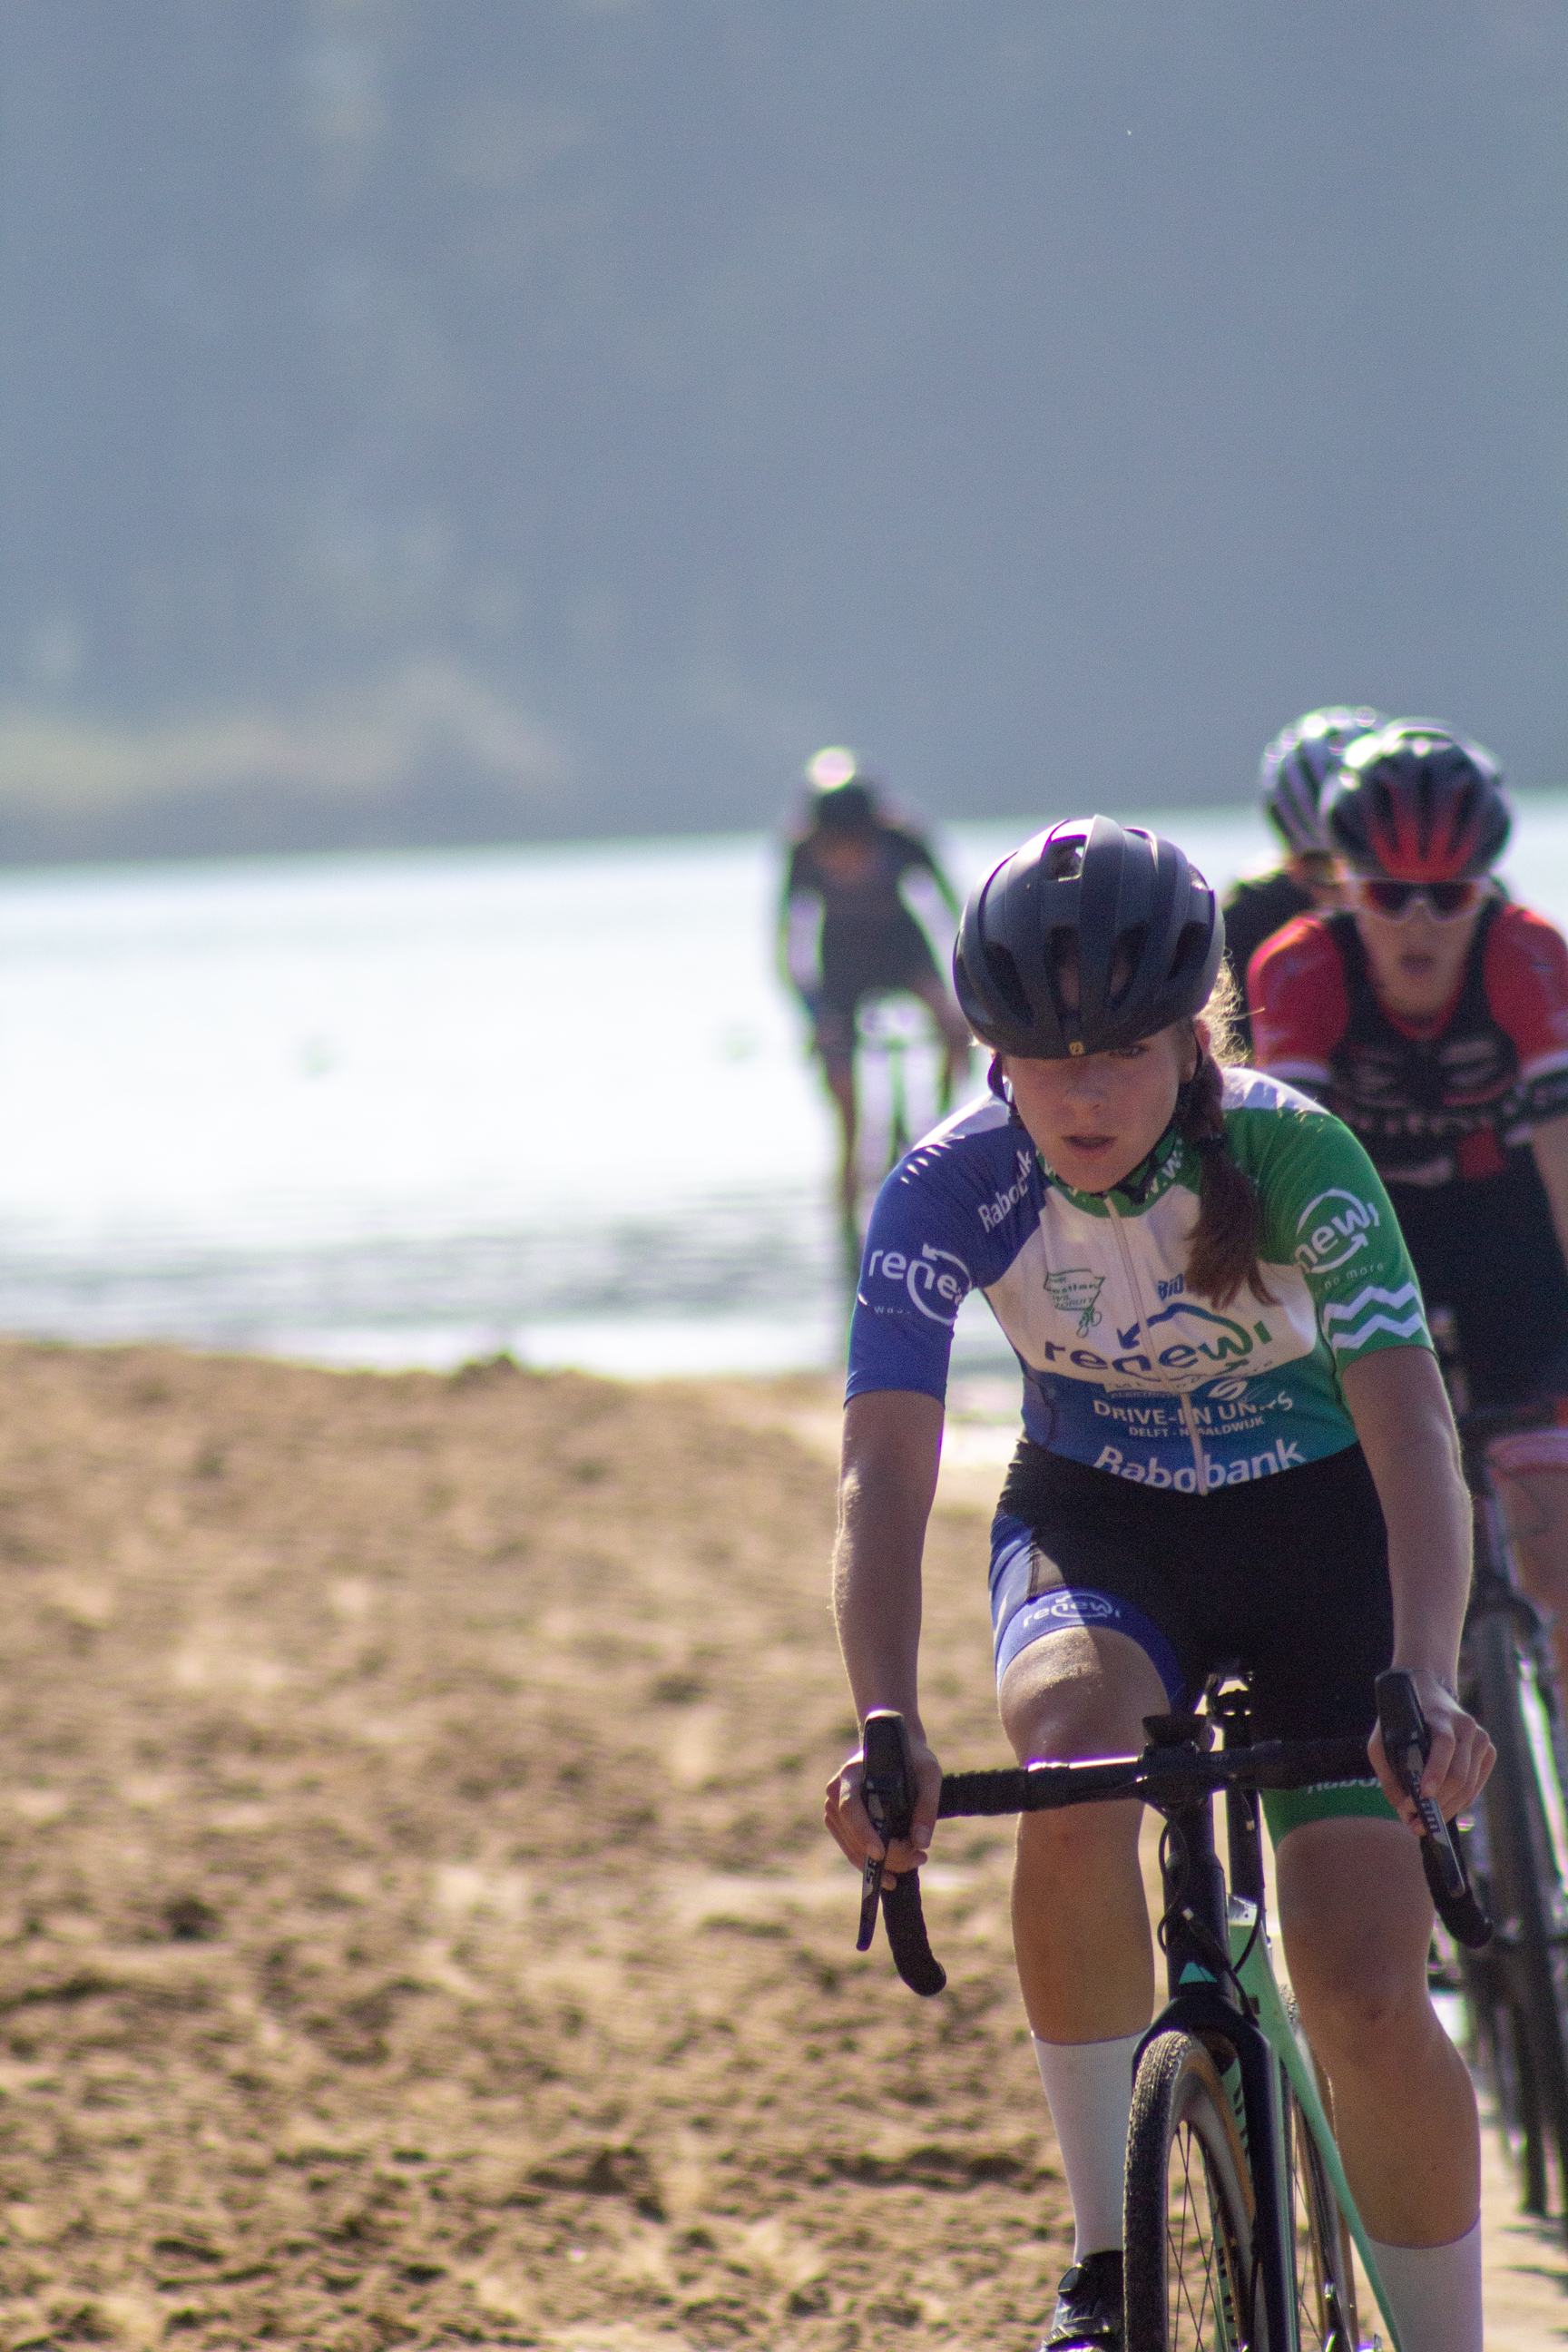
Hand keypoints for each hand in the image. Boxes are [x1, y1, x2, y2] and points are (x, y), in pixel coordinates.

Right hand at [824, 1730, 941, 1879]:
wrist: (896, 1748)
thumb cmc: (912, 1757)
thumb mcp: (928, 1773)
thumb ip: (927, 1805)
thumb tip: (921, 1842)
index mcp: (851, 1774)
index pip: (850, 1807)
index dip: (863, 1832)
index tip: (881, 1853)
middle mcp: (836, 1792)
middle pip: (852, 1834)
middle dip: (885, 1855)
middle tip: (918, 1859)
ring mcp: (835, 1809)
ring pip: (851, 1847)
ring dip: (881, 1864)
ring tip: (916, 1860)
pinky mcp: (841, 1823)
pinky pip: (852, 1849)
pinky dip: (872, 1864)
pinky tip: (896, 1869)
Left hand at [1368, 1668, 1493, 1829]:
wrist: (1428, 1687)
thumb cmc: (1402, 1715)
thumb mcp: (1383, 1735)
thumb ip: (1388, 1769)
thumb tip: (1401, 1807)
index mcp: (1440, 1716)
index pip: (1443, 1744)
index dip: (1435, 1771)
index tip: (1423, 1795)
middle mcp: (1466, 1726)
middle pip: (1458, 1774)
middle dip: (1437, 1803)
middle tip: (1415, 1823)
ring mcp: (1480, 1738)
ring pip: (1469, 1784)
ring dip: (1447, 1809)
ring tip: (1425, 1824)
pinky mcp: (1488, 1750)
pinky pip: (1477, 1784)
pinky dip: (1461, 1802)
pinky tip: (1443, 1810)